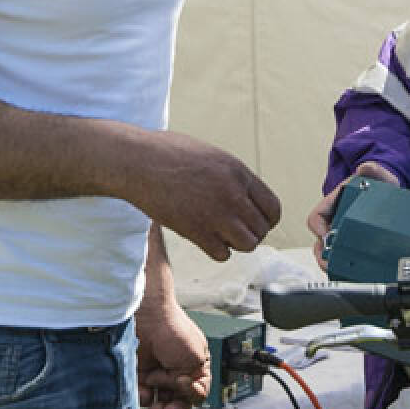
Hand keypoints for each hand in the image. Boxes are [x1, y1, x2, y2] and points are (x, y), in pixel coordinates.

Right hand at [130, 133, 281, 261]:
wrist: (137, 162)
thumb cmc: (168, 154)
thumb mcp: (211, 155)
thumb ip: (232, 176)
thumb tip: (245, 196)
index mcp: (239, 172)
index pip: (273, 208)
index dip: (266, 219)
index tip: (254, 222)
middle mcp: (233, 194)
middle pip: (261, 229)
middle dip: (250, 233)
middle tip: (232, 230)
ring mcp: (216, 214)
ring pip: (247, 245)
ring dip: (236, 244)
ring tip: (220, 235)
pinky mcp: (196, 231)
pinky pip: (222, 254)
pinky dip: (216, 250)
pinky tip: (204, 239)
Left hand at [135, 305, 209, 408]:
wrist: (149, 318)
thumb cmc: (175, 332)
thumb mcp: (195, 359)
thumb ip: (195, 383)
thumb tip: (183, 395)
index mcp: (194, 370)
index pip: (196, 395)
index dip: (190, 396)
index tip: (183, 385)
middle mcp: (176, 375)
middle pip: (178, 403)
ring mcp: (157, 376)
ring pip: (160, 404)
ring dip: (158, 406)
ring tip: (155, 399)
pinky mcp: (140, 376)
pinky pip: (142, 396)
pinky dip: (143, 397)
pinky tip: (144, 389)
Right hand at [304, 161, 399, 263]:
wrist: (394, 198)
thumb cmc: (382, 188)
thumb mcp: (381, 178)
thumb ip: (374, 170)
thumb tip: (365, 167)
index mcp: (336, 202)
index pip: (317, 216)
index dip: (318, 228)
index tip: (327, 236)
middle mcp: (336, 219)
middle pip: (319, 239)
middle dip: (322, 252)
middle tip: (329, 261)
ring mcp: (343, 232)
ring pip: (327, 251)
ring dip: (329, 261)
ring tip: (336, 269)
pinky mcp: (352, 244)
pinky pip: (340, 257)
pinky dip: (341, 266)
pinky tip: (350, 272)